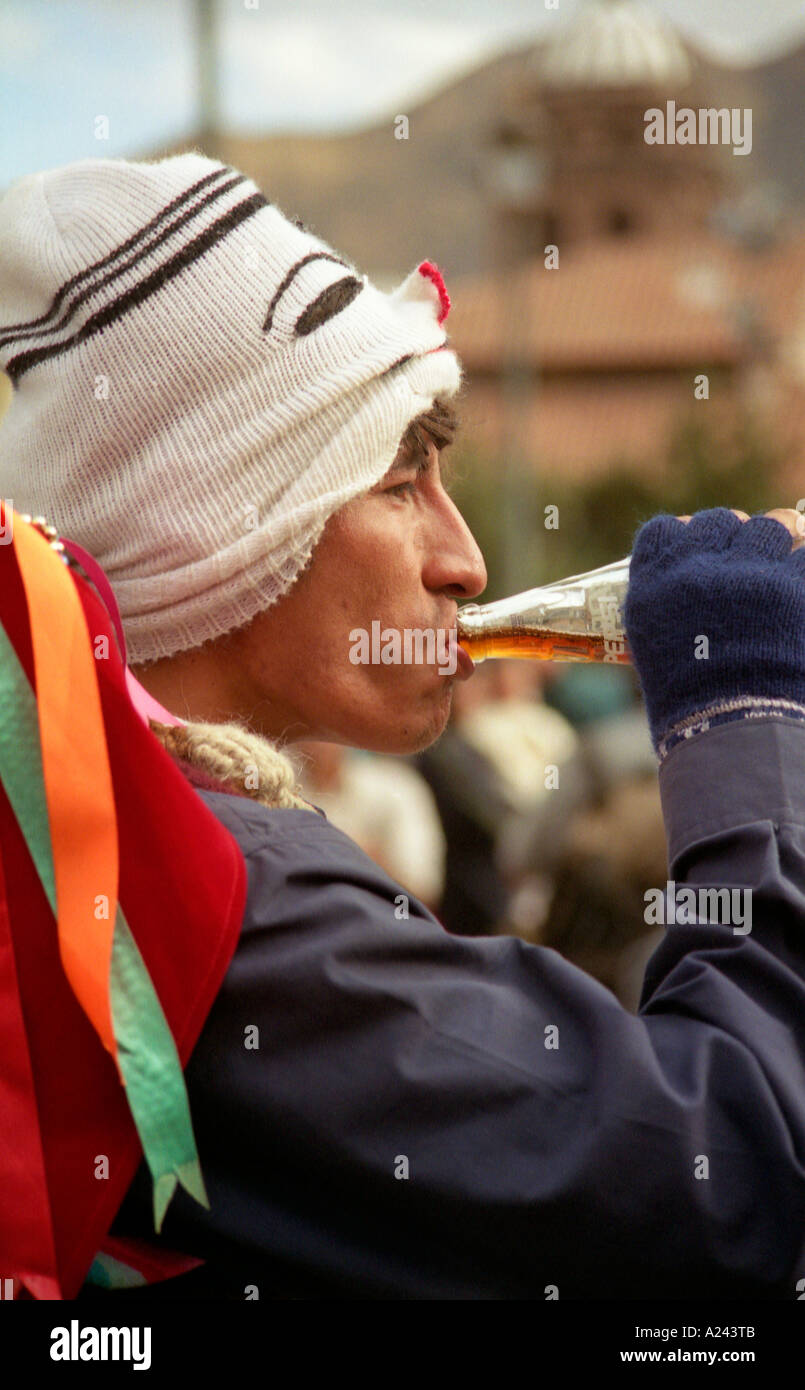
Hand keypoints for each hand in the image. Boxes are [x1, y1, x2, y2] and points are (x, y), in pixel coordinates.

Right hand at [624, 508, 804, 754]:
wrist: (735, 731)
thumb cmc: (693, 701)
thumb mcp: (657, 650)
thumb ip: (673, 607)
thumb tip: (704, 582)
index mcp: (654, 586)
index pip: (664, 531)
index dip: (687, 534)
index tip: (703, 549)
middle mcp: (695, 571)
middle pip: (719, 521)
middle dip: (735, 535)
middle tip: (747, 559)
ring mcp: (745, 575)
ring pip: (770, 527)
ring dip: (778, 541)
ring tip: (782, 564)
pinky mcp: (790, 587)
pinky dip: (803, 570)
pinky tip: (798, 590)